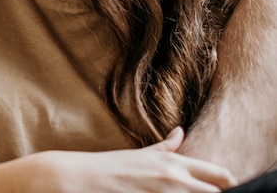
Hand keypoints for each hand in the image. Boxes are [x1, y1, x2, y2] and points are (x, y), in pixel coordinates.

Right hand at [17, 128, 236, 192]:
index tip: (231, 189)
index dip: (232, 185)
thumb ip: (167, 147)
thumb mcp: (144, 153)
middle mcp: (175, 179)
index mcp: (174, 164)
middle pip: (219, 192)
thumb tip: (181, 132)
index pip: (220, 176)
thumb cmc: (114, 166)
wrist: (85, 178)